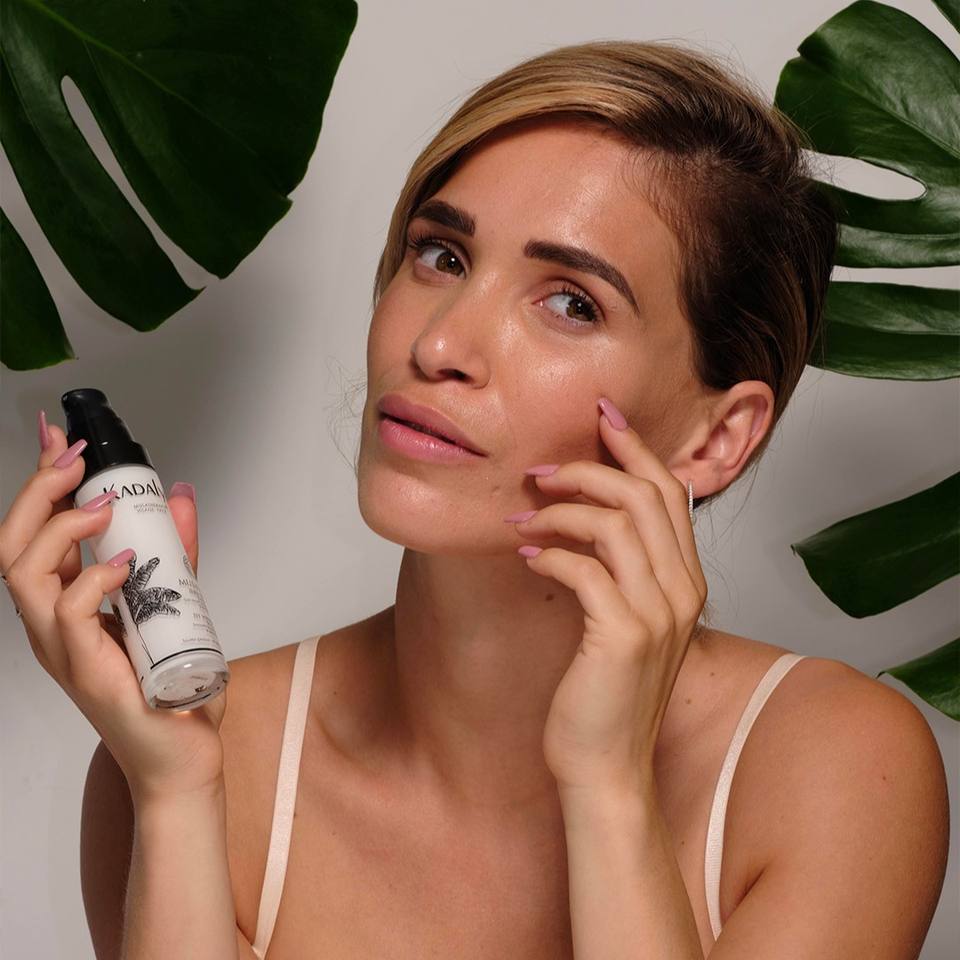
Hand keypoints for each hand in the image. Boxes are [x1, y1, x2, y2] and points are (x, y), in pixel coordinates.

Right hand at [0, 417, 224, 802]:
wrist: (182, 754)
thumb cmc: (168, 687)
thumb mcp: (175, 602)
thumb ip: (174, 552)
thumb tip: (179, 496)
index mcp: (66, 605)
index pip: (33, 534)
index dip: (39, 484)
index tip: (58, 438)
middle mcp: (53, 625)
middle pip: (12, 547)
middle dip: (36, 492)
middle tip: (73, 458)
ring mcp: (64, 649)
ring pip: (23, 575)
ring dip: (59, 530)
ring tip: (100, 508)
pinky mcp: (87, 671)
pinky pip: (70, 614)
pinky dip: (92, 579)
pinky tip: (123, 565)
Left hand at [507, 398, 707, 795]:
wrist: (607, 766)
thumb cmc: (606, 692)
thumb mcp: (626, 621)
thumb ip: (622, 570)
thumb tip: (586, 516)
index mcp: (686, 581)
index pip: (670, 493)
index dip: (636, 447)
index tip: (601, 414)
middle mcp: (682, 591)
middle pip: (646, 495)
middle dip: (590, 468)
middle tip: (539, 470)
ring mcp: (657, 614)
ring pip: (616, 523)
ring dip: (562, 509)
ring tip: (523, 516)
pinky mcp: (623, 636)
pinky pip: (584, 570)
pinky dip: (549, 554)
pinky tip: (526, 557)